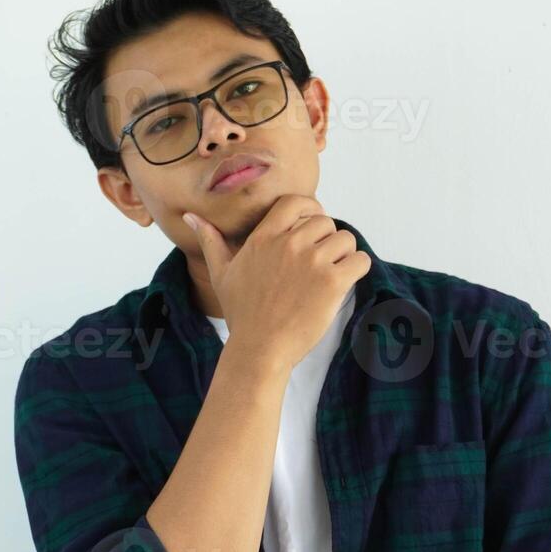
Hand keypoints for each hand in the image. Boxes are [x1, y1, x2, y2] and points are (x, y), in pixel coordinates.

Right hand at [183, 195, 370, 372]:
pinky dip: (357, 269)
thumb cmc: (241, 314)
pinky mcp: (332, 282)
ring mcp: (312, 262)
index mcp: (264, 237)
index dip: (310, 211)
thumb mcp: (221, 273)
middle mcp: (289, 244)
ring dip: (344, 255)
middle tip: (319, 263)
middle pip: (325, 221)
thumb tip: (191, 217)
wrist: (259, 349)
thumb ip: (211, 241)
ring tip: (331, 274)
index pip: (296, 202)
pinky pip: (359, 260)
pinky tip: (343, 283)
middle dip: (327, 239)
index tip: (312, 229)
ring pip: (345, 239)